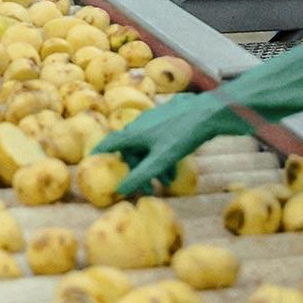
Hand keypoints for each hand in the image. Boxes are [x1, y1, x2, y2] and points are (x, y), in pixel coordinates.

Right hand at [92, 93, 237, 194]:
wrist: (209, 112)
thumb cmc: (182, 135)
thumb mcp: (161, 160)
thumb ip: (141, 175)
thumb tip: (120, 190)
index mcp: (133, 133)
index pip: (109, 143)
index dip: (100, 153)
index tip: (93, 161)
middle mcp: (140, 124)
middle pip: (131, 150)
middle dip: (138, 170)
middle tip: (148, 189)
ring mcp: (155, 120)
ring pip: (147, 146)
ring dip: (153, 165)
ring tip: (167, 181)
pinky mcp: (169, 118)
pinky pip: (158, 139)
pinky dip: (162, 154)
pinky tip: (175, 165)